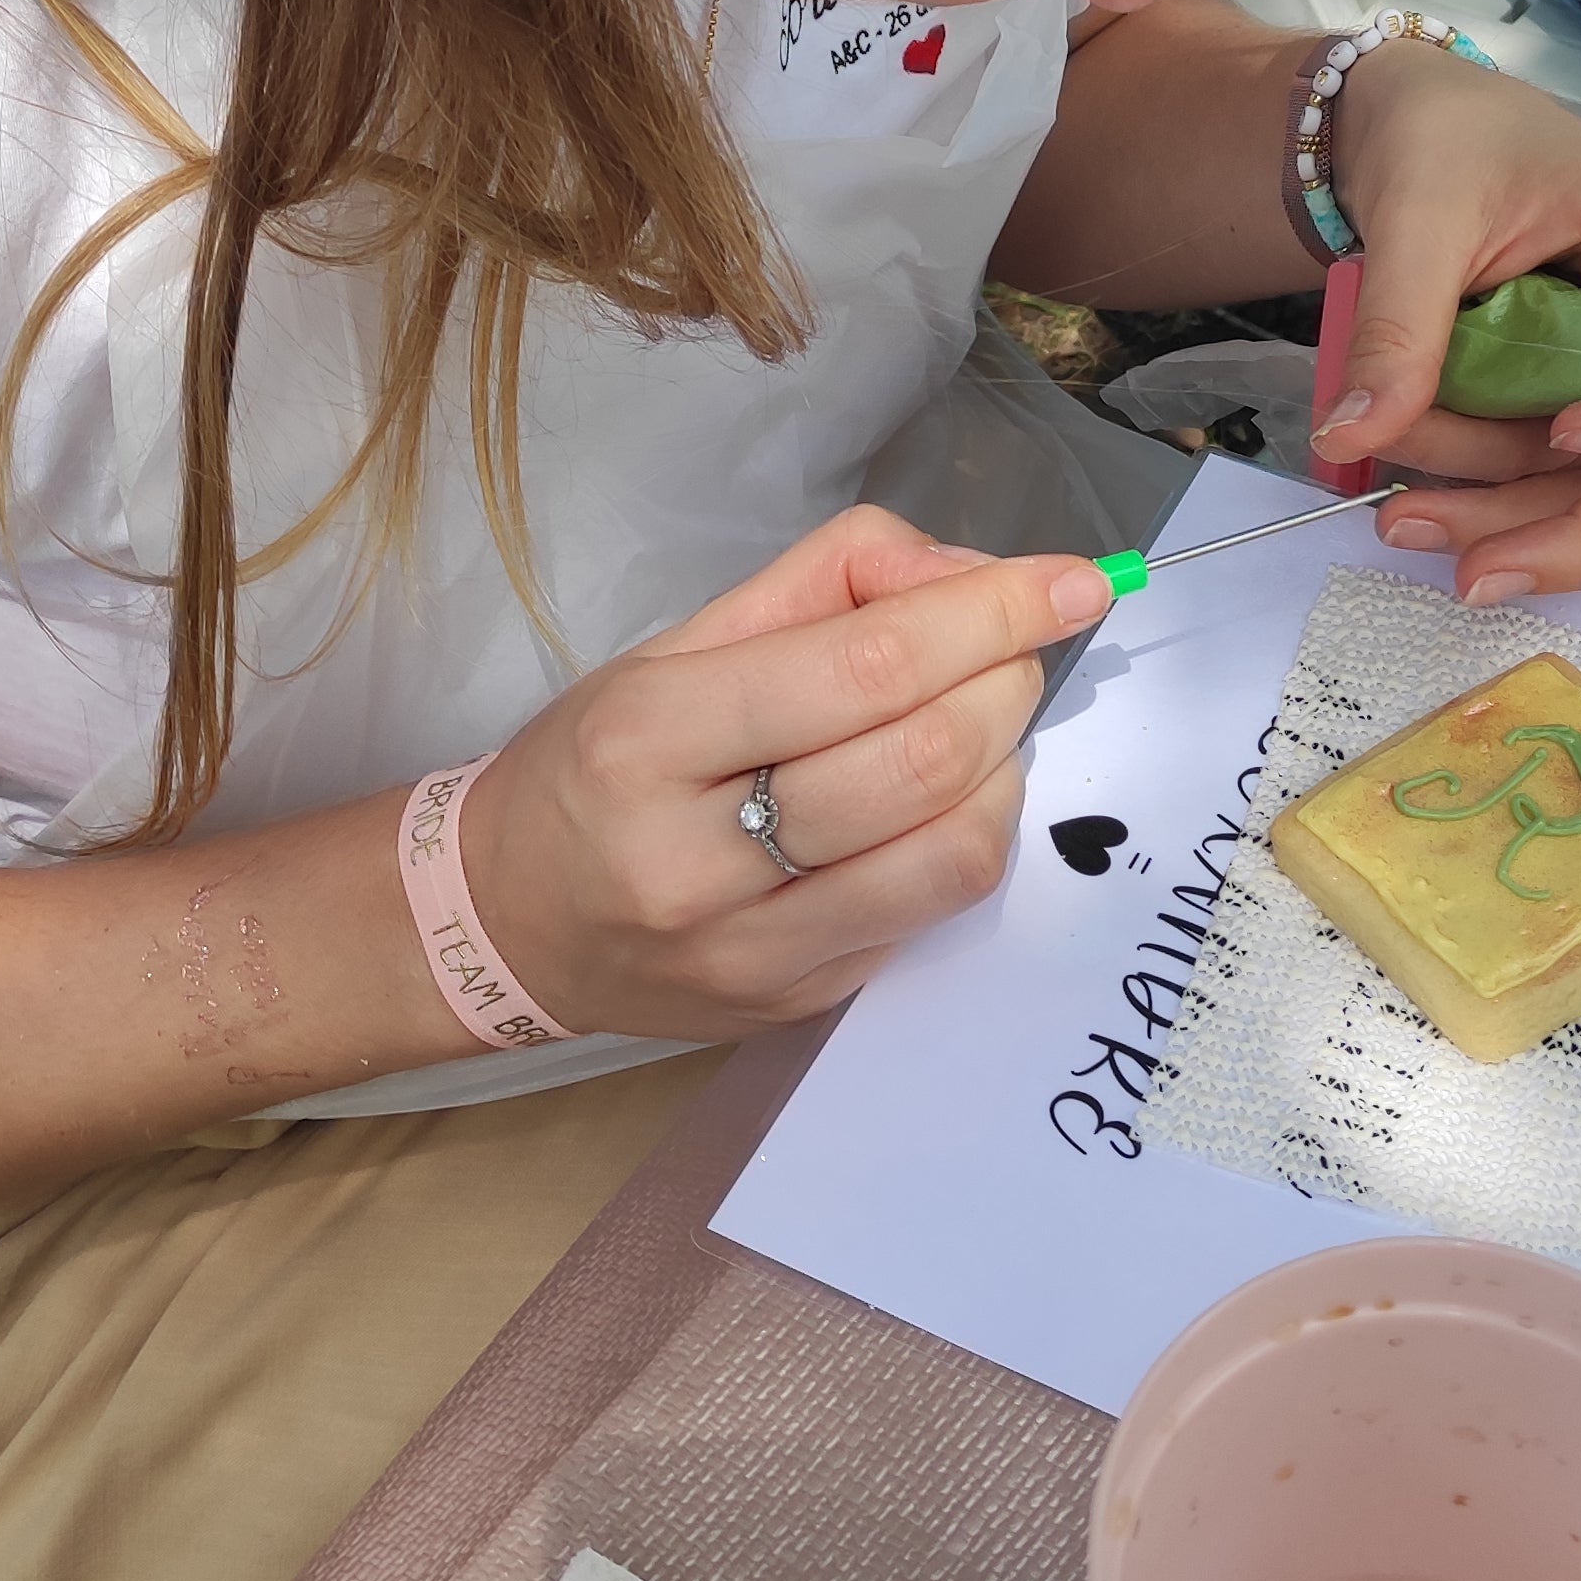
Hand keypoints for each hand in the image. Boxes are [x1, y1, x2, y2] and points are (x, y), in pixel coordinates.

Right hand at [460, 507, 1107, 1042]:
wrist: (508, 921)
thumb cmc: (597, 761)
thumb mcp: (681, 642)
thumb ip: (829, 582)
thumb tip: (969, 575)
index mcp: (649, 737)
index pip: (866, 668)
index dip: (990, 614)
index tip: (1073, 579)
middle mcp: (694, 860)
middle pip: (923, 761)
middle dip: (1006, 683)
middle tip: (1013, 649)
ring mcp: (751, 951)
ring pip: (951, 854)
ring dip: (1005, 766)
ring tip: (981, 724)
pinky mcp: (797, 1005)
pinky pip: (931, 913)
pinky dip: (967, 834)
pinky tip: (941, 798)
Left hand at [1306, 44, 1580, 602]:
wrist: (1390, 125)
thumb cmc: (1439, 133)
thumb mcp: (1418, 209)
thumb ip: (1398, 321)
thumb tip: (1355, 431)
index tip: (1569, 427)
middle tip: (1476, 570)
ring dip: (1509, 527)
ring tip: (1398, 517)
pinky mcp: (1560, 409)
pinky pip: (1547, 486)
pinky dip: (1483, 509)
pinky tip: (1408, 509)